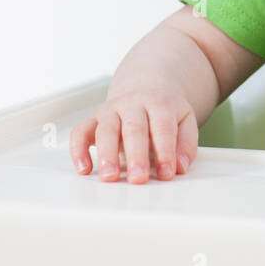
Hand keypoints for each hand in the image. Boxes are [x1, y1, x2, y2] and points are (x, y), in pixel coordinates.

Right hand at [69, 84, 198, 183]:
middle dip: (136, 156)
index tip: (167, 173)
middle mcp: (132, 104)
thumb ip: (186, 144)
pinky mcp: (93, 120)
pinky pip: (80, 132)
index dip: (165, 151)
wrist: (146, 86)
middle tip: (139, 179)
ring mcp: (110, 111)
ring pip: (106, 130)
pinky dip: (78, 150)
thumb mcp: (185, 120)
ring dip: (106, 155)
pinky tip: (84, 169)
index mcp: (159, 103)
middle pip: (133, 129)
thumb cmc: (165, 110)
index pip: (163, 128)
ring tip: (110, 177)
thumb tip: (180, 167)